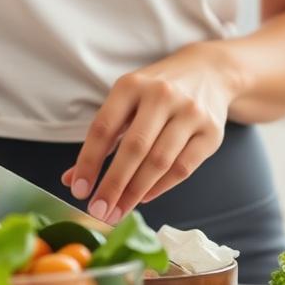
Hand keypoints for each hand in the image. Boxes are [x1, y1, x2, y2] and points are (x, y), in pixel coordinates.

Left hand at [62, 42, 241, 223]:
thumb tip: (72, 179)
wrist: (209, 72)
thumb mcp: (126, 102)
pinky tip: (143, 197)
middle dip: (113, 185)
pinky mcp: (212, 132)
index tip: (79, 190)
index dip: (89, 162)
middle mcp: (162, 95)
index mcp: (132, 85)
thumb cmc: (157, 93)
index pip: (103, 128)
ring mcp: (190, 113)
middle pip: (134, 148)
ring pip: (159, 161)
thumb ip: (102, 139)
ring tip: (117, 212)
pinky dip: (160, 187)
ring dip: (135, 192)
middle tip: (98, 212)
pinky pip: (183, 168)